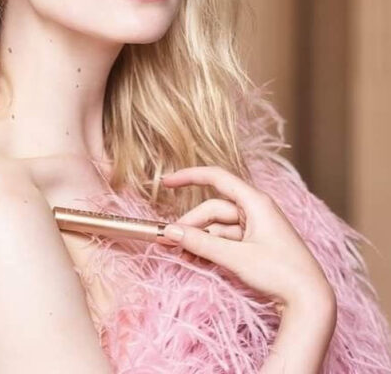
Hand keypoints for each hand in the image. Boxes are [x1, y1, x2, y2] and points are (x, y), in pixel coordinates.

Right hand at [162, 166, 335, 311]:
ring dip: (199, 240)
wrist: (311, 301)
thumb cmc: (280, 273)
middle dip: (191, 224)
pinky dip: (210, 248)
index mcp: (255, 201)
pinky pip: (226, 241)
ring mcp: (256, 228)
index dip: (189, 177)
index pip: (216, 178)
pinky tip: (195, 260)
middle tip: (168, 242)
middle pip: (213, 209)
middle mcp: (255, 210)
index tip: (166, 182)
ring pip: (218, 227)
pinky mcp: (255, 245)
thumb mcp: (236, 257)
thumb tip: (171, 232)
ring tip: (180, 256)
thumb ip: (201, 243)